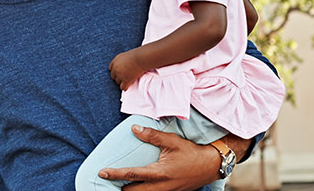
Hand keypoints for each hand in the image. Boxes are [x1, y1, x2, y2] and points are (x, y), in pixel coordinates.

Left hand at [98, 125, 220, 189]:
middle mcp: (162, 186)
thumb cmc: (191, 152)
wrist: (211, 166)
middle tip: (106, 182)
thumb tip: (134, 128)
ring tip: (119, 185)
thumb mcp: (172, 141)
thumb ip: (152, 135)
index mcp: (159, 173)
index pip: (132, 175)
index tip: (102, 172)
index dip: (115, 174)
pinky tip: (138, 186)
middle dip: (120, 188)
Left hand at [109, 50, 146, 89]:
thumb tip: (123, 66)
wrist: (141, 58)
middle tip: (125, 77)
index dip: (116, 71)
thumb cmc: (136, 55)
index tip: (121, 72)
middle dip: (118, 77)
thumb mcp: (125, 56)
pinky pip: (122, 87)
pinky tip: (129, 85)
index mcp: (115, 61)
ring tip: (129, 80)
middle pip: (113, 77)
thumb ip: (121, 61)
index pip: (111, 69)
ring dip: (122, 82)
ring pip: (118, 82)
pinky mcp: (126, 80)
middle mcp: (115, 68)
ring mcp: (120, 75)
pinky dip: (125, 87)